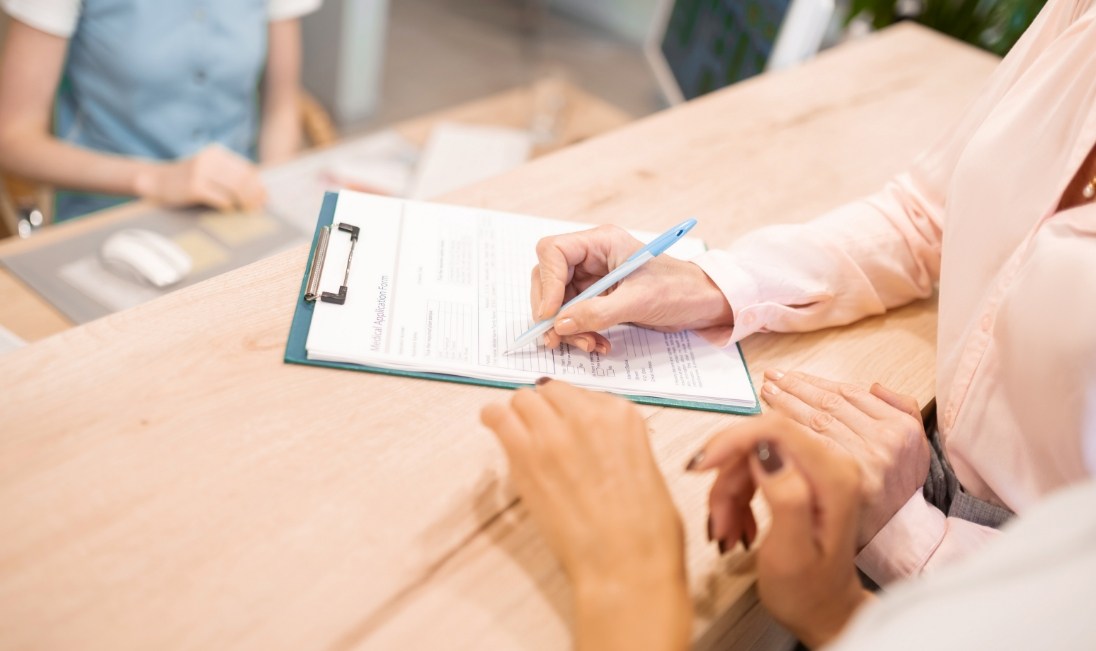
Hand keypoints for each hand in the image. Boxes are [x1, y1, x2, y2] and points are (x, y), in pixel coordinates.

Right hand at [134, 144, 266, 211]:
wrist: (156, 180)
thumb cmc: (189, 180)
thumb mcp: (210, 171)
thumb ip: (231, 177)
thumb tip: (260, 194)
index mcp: (217, 154)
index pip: (247, 169)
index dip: (258, 186)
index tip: (264, 199)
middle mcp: (210, 159)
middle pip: (243, 179)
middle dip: (254, 196)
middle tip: (257, 209)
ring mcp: (201, 172)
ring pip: (235, 189)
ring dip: (244, 202)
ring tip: (246, 211)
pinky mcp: (194, 186)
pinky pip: (220, 199)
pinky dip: (228, 206)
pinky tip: (228, 211)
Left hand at [481, 379, 689, 650]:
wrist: (625, 565)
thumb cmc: (646, 530)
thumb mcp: (646, 468)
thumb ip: (617, 443)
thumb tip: (594, 443)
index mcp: (622, 415)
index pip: (583, 394)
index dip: (572, 412)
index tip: (568, 427)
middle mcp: (587, 415)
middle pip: (550, 391)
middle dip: (545, 409)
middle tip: (542, 432)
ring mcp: (553, 432)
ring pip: (522, 399)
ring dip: (520, 414)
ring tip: (517, 432)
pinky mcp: (525, 455)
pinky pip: (497, 417)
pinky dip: (493, 419)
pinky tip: (493, 426)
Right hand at [530, 225, 732, 352]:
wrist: (702, 304)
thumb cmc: (679, 290)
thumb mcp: (638, 301)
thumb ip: (597, 312)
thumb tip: (560, 324)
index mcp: (601, 242)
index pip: (553, 252)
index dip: (546, 282)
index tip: (550, 314)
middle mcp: (591, 257)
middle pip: (548, 279)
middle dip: (552, 312)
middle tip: (558, 339)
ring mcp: (592, 279)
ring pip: (558, 303)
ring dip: (567, 328)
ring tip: (589, 344)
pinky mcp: (597, 299)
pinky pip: (574, 316)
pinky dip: (580, 334)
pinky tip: (597, 344)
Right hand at [689, 415, 872, 647]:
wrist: (823, 612)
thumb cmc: (808, 592)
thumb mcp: (790, 553)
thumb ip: (785, 497)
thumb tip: (766, 451)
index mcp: (834, 477)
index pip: (775, 430)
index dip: (731, 441)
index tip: (699, 467)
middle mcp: (830, 463)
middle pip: (758, 442)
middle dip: (726, 479)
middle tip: (717, 520)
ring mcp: (817, 467)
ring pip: (751, 456)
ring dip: (728, 493)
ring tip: (727, 532)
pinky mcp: (803, 474)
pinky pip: (755, 468)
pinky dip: (738, 496)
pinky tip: (737, 524)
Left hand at [759, 370, 929, 547]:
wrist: (897, 537)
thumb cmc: (898, 489)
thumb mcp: (916, 447)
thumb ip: (901, 410)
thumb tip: (874, 386)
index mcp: (901, 427)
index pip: (850, 394)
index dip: (817, 382)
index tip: (792, 376)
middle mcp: (884, 441)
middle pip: (829, 405)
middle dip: (795, 388)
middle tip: (771, 379)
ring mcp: (863, 461)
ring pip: (816, 421)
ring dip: (786, 404)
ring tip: (766, 393)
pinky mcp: (842, 482)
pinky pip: (807, 447)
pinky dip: (787, 432)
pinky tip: (771, 423)